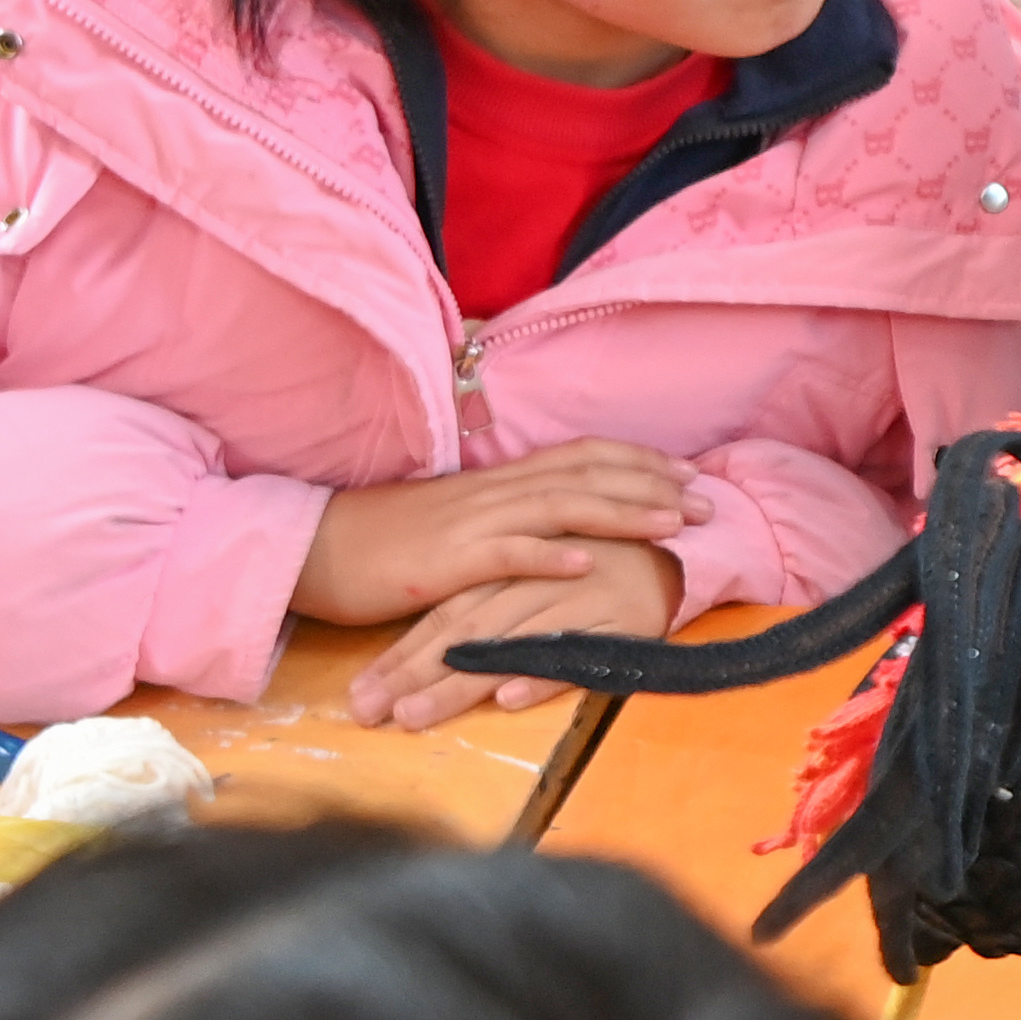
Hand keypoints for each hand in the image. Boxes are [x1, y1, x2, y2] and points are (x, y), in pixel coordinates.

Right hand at [294, 441, 697, 627]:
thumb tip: (554, 527)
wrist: (312, 549)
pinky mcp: (445, 560)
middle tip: (708, 501)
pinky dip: (548, 556)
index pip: (582, 456)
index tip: (689, 474)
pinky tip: (588, 563)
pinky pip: (503, 554)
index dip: (639, 461)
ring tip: (672, 524)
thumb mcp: (456, 523)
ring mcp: (470, 523)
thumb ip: (505, 520)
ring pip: (558, 506)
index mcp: (496, 482)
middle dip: (652, 486)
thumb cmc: (384, 542)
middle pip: (585, 475)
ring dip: (620, 514)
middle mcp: (492, 492)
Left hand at [352, 538, 679, 729]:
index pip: (446, 616)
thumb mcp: (545, 576)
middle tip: (366, 714)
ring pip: (508, 646)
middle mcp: (539, 583)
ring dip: (458, 684)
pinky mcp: (623, 622)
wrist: (689, 540)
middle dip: (411, 676)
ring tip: (413, 717)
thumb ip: (498, 606)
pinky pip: (577, 652)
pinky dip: (543, 673)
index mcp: (514, 570)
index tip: (358, 700)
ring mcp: (581, 602)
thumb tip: (444, 656)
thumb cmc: (609, 560)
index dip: (400, 657)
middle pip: (465, 633)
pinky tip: (507, 698)